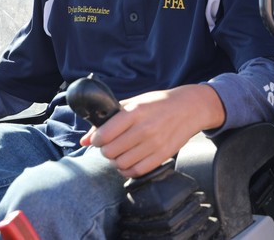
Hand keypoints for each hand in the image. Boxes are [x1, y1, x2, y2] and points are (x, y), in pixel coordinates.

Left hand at [79, 84, 224, 177]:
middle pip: (111, 151)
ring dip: (115, 161)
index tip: (98, 139)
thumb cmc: (158, 103)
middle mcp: (144, 128)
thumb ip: (108, 119)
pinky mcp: (163, 155)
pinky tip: (128, 162)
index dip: (96, 140)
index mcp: (135, 111)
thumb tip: (84, 139)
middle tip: (109, 146)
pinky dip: (127, 170)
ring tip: (119, 154)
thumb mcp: (133, 103)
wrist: (189, 108)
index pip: (105, 134)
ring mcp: (154, 143)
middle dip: (105, 151)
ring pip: (122, 163)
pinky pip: (137, 171)